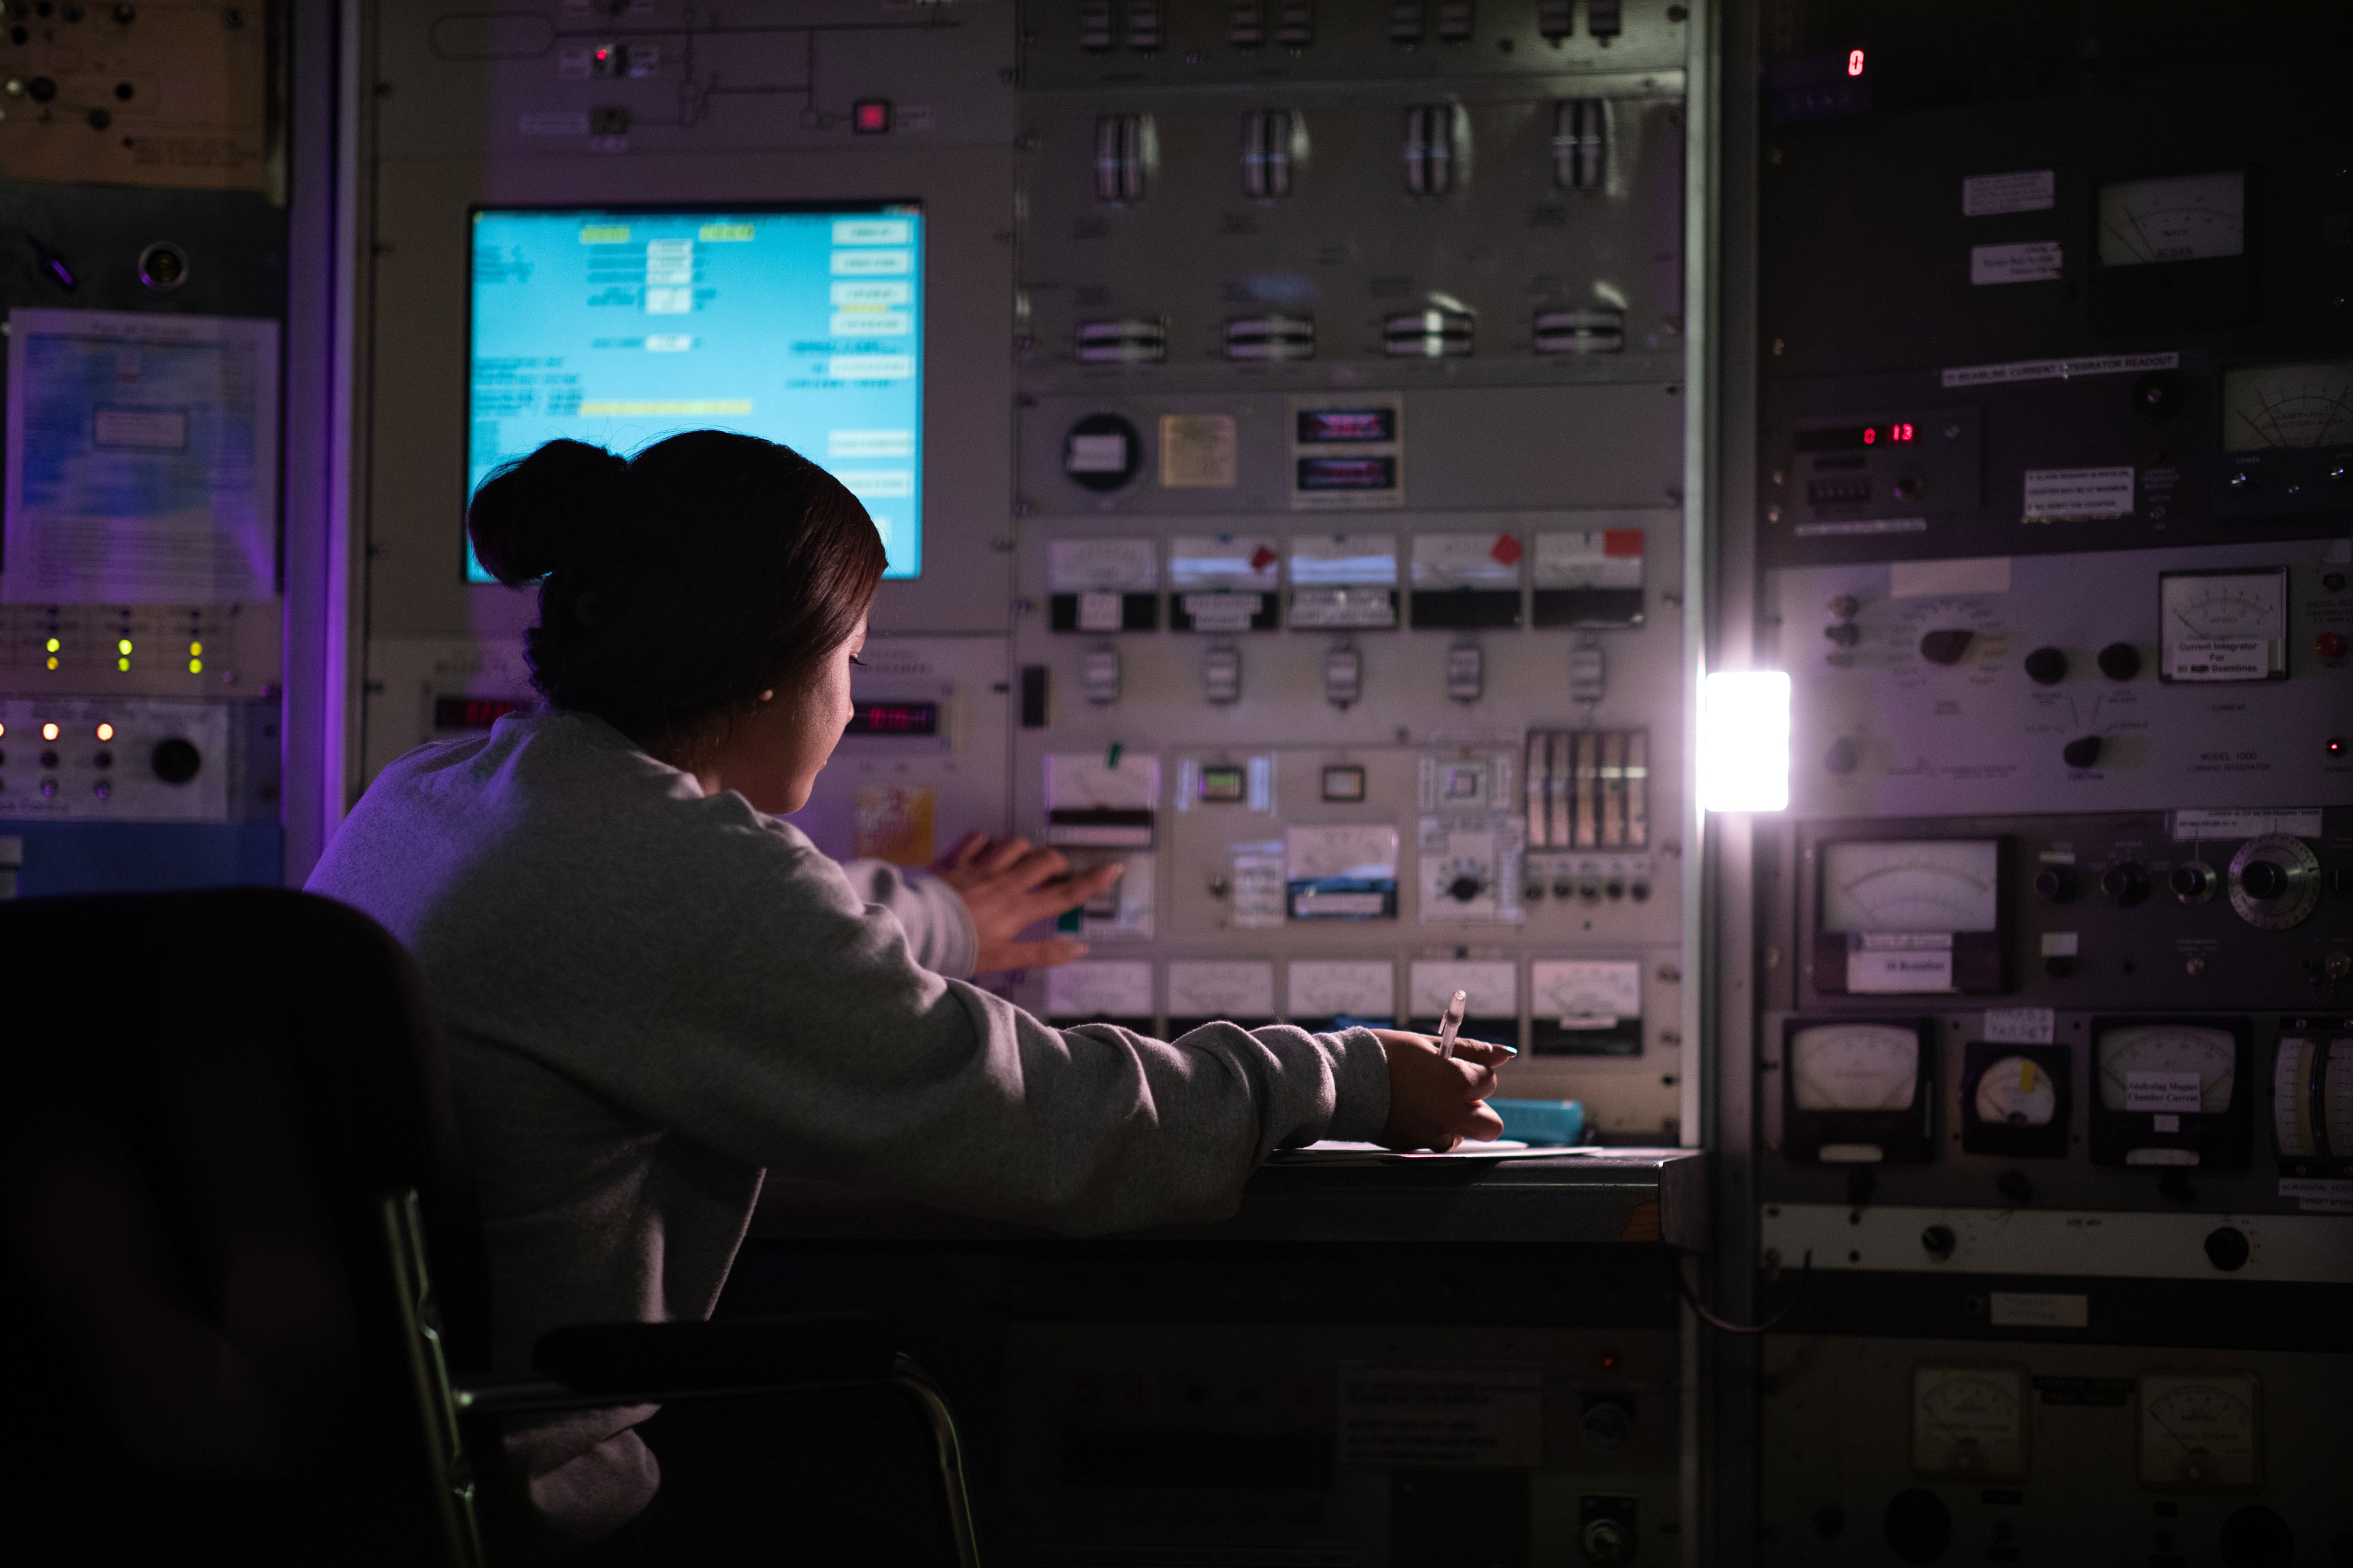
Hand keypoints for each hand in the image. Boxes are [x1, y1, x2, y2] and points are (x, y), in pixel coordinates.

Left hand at [931, 832, 1125, 973]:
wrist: (918, 930)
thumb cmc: (961, 950)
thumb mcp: (1004, 959)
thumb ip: (1043, 953)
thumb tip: (1080, 948)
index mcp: (1020, 909)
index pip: (1065, 894)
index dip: (1092, 882)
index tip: (1113, 868)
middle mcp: (1005, 883)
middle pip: (1044, 861)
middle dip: (1056, 863)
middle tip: (1054, 874)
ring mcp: (980, 868)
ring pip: (1014, 844)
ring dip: (1023, 850)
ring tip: (1020, 862)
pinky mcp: (955, 861)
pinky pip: (976, 839)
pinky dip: (984, 841)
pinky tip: (983, 850)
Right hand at [1371, 1028, 1510, 1151]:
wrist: (1343, 1078)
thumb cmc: (1385, 1054)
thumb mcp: (1429, 1044)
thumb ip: (1472, 1051)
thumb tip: (1506, 1053)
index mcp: (1459, 1082)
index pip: (1489, 1081)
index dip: (1472, 1071)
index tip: (1451, 1066)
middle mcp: (1451, 1113)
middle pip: (1490, 1125)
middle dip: (1477, 1110)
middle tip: (1452, 1094)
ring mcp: (1432, 1134)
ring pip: (1460, 1135)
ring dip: (1452, 1121)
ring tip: (1423, 1101)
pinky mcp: (1413, 1146)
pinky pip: (1432, 1141)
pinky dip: (1427, 1128)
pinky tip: (1407, 1110)